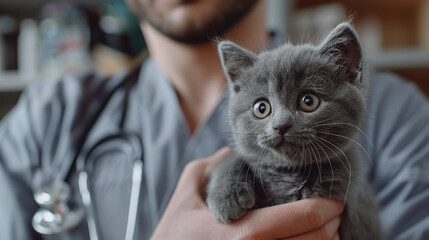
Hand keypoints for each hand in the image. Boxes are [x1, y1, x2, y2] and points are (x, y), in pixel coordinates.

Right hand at [150, 147, 343, 239]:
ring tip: (325, 231)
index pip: (301, 218)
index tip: (334, 201)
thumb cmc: (173, 236)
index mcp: (244, 233)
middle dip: (330, 226)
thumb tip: (229, 153)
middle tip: (334, 214)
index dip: (324, 208)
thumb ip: (209, 169)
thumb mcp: (185, 196)